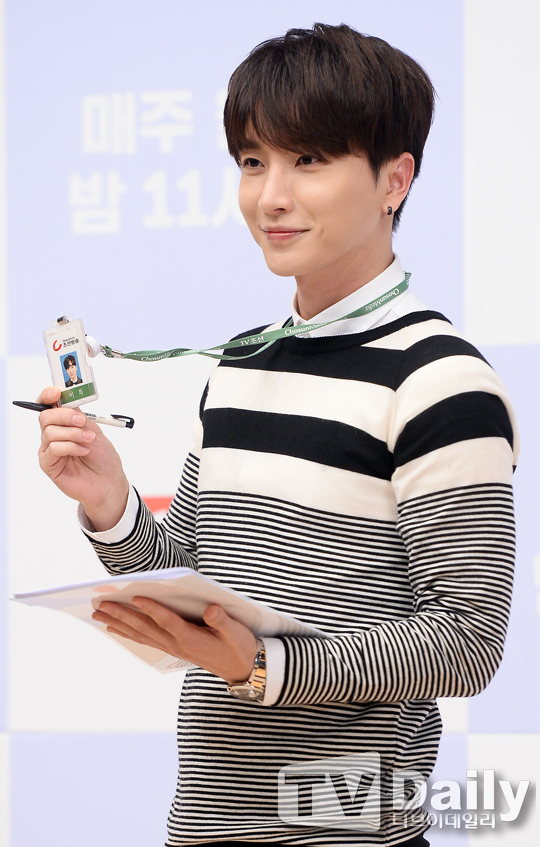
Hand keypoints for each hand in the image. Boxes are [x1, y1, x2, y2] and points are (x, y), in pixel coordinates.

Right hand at [37, 386, 129, 529]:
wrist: (109, 481)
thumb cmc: (103, 457)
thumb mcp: (94, 430)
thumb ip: (79, 416)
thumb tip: (65, 401)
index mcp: (64, 422)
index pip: (48, 404)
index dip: (48, 395)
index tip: (56, 392)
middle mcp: (54, 434)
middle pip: (45, 416)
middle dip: (64, 415)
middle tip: (82, 421)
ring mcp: (49, 449)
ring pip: (50, 432)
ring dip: (73, 434)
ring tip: (89, 441)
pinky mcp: (48, 464)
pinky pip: (52, 448)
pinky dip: (70, 447)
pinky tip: (83, 451)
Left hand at [92, 599, 258, 684]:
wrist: (242, 669)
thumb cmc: (239, 646)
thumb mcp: (236, 632)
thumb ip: (222, 620)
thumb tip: (210, 608)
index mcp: (191, 638)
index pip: (167, 620)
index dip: (152, 608)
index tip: (135, 596)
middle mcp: (177, 644)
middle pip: (145, 628)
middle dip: (122, 615)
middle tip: (101, 604)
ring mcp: (173, 647)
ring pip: (141, 634)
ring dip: (119, 623)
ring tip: (100, 614)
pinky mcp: (173, 648)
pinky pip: (146, 639)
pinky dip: (129, 633)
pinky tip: (116, 628)